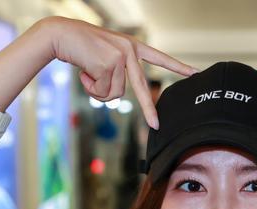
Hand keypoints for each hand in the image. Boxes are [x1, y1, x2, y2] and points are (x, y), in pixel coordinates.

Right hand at [48, 17, 196, 128]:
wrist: (61, 35)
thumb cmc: (81, 48)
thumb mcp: (105, 58)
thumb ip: (117, 73)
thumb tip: (116, 95)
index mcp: (132, 46)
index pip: (160, 58)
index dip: (178, 67)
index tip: (195, 73)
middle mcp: (130, 50)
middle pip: (142, 88)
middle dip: (148, 109)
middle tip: (156, 125)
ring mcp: (120, 57)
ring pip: (116, 93)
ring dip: (99, 89)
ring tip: (89, 73)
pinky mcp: (109, 64)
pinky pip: (102, 91)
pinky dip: (91, 87)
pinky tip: (84, 71)